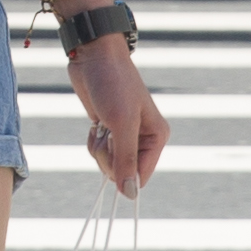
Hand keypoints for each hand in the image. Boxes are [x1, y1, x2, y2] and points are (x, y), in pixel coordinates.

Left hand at [66, 34, 168, 196]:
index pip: (141, 176)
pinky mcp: (109, 131)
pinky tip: (96, 124)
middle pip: (123, 172)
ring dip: (99, 149)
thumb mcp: (122, 123)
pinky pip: (99, 152)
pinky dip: (94, 142)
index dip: (123, 174)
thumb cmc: (113, 84)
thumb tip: (129, 194)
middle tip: (107, 134)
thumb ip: (126, 160)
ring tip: (101, 126)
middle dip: (108, 158)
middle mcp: (144, 139)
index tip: (111, 155)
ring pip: (109, 163)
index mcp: (157, 137)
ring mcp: (125, 136)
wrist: (94, 57)